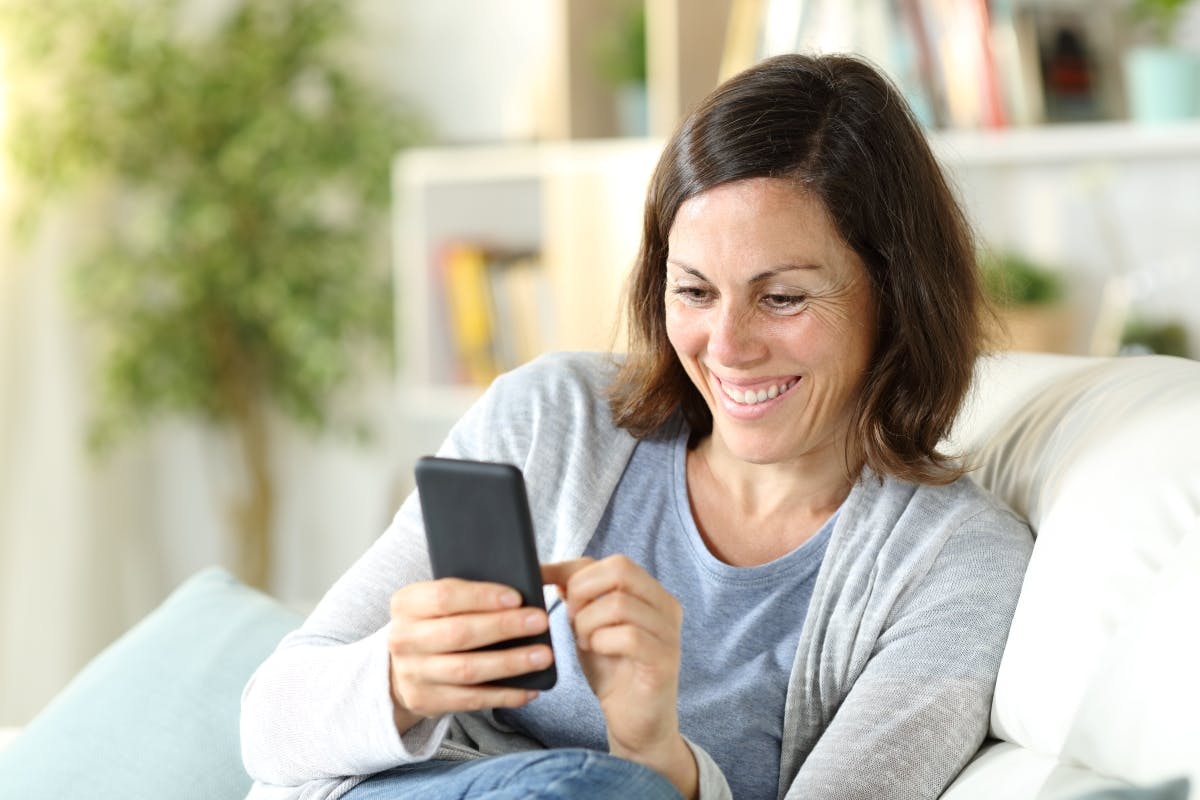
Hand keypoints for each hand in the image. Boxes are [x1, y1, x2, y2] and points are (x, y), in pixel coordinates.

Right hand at [386, 578, 551, 733]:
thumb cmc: (434, 623)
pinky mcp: (425, 701)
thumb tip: (518, 598)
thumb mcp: (438, 603)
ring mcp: (413, 673)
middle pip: (459, 633)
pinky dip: (504, 695)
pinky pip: (471, 700)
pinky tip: (529, 689)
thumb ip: (468, 596)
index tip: (517, 598)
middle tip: (540, 621)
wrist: (401, 664)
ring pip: (467, 669)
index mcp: (407, 603)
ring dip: (510, 663)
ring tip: (543, 655)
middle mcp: (404, 638)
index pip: (445, 596)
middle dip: (504, 627)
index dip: (483, 597)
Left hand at [543, 557, 697, 798]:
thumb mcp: (590, 626)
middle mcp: (666, 606)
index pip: (611, 562)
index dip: (571, 567)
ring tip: (585, 641)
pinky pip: (628, 636)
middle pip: (621, 569)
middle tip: (572, 617)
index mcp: (651, 593)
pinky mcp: (664, 660)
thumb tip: (551, 570)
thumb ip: (580, 598)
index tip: (541, 577)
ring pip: (619, 604)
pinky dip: (602, 641)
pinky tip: (597, 651)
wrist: (636, 722)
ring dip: (589, 622)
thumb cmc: (614, 671)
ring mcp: (669, 633)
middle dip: (583, 591)